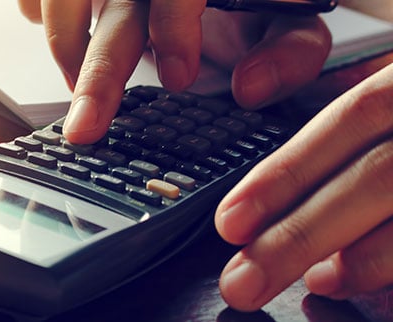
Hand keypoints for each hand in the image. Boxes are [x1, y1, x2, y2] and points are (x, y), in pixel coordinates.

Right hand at [18, 0, 330, 143]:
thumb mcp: (289, 17)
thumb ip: (288, 51)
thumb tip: (250, 89)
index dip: (174, 28)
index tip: (179, 79)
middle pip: (111, 8)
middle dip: (97, 72)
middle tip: (85, 129)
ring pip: (62, 3)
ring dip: (66, 51)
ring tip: (78, 92)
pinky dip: (35, 11)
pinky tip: (48, 32)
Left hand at [215, 63, 392, 310]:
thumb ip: (368, 101)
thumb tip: (273, 131)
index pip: (354, 116)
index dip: (287, 170)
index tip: (230, 221)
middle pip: (379, 178)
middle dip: (301, 235)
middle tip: (243, 281)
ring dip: (367, 259)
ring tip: (319, 283)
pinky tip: (383, 291)